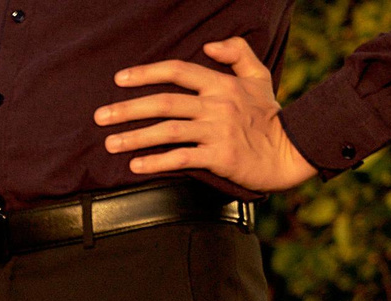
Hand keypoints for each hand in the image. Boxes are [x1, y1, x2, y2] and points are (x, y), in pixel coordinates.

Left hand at [96, 37, 316, 193]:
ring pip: (168, 131)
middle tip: (100, 116)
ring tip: (110, 143)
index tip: (120, 79)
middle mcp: (217, 105)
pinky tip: (136, 166)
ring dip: (135, 137)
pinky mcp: (219, 156)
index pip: (178, 72)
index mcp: (222, 84)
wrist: (290, 151)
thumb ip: (237, 53)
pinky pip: (181, 158)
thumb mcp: (259, 76)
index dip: (147, 73)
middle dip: (128, 108)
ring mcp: (217, 131)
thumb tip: (209, 44)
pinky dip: (156, 162)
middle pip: (164, 102)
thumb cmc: (270, 115)